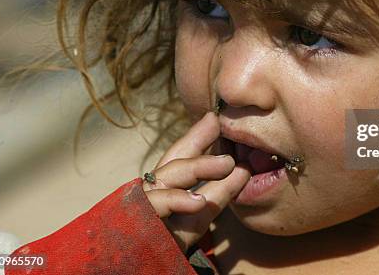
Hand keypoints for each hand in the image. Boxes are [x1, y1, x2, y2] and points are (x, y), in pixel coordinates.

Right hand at [142, 111, 249, 251]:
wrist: (142, 268)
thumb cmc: (167, 240)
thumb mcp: (199, 214)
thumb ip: (219, 191)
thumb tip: (244, 168)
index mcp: (165, 184)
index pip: (180, 154)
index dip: (198, 135)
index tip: (216, 118)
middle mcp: (151, 189)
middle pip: (174, 160)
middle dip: (201, 145)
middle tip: (231, 137)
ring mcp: (140, 203)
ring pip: (165, 177)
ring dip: (196, 168)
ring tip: (227, 164)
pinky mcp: (134, 221)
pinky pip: (154, 206)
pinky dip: (177, 201)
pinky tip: (199, 200)